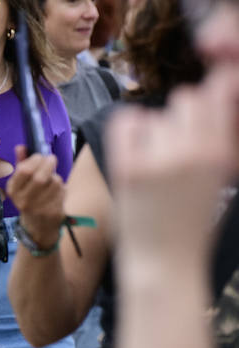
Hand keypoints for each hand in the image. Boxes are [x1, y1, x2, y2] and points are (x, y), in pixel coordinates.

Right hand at [6, 145, 64, 242]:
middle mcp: (23, 200)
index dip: (34, 159)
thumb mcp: (21, 184)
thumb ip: (21, 164)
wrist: (37, 227)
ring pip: (54, 182)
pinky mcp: (53, 212)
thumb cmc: (29, 199)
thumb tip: (20, 147)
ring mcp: (39, 208)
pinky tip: (57, 191)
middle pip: (41, 176)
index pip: (24, 170)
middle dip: (48, 164)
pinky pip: (62, 191)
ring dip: (56, 177)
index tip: (39, 156)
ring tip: (52, 180)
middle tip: (51, 159)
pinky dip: (61, 187)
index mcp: (13, 190)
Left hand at [109, 71, 238, 259]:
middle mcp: (193, 153)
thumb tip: (216, 92)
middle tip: (179, 136)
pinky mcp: (127, 166)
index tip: (209, 88)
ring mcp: (158, 159)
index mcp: (222, 155)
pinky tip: (136, 148)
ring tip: (159, 159)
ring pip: (156, 115)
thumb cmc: (194, 219)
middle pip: (186, 97)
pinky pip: (126, 121)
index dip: (213, 87)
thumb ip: (220, 139)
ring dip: (157, 129)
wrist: (164, 260)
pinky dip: (130, 128)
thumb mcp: (221, 177)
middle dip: (184, 112)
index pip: (218, 92)